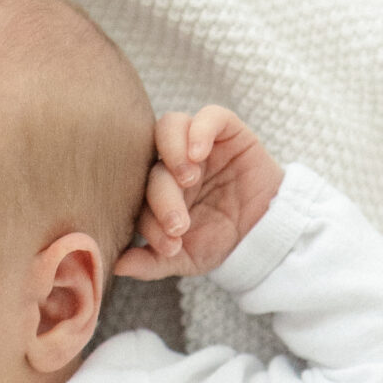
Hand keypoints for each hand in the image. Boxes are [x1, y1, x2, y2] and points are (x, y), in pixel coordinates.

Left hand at [116, 106, 283, 278]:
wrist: (265, 234)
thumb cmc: (221, 242)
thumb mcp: (186, 259)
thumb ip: (151, 263)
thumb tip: (116, 265)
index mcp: (156, 192)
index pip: (139, 196)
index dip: (149, 222)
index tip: (170, 245)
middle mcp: (172, 164)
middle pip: (153, 166)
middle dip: (163, 198)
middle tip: (179, 224)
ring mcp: (197, 146)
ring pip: (170, 127)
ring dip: (172, 152)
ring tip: (188, 179)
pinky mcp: (227, 132)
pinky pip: (209, 117)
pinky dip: (200, 130)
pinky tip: (199, 154)